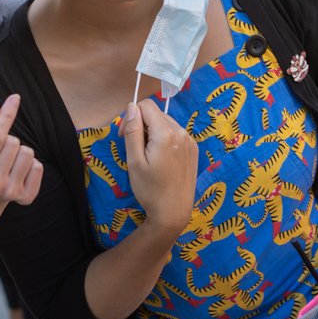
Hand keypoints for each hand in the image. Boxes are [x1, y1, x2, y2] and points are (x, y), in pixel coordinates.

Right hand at [0, 95, 42, 205]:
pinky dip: (32, 166)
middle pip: (14, 143)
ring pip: (28, 153)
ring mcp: (10, 193)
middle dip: (10, 141)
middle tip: (1, 154)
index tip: (15, 98)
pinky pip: (39, 167)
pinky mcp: (26, 198)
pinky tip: (20, 173)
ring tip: (10, 162)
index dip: (6, 116)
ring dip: (21, 153)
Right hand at [119, 100, 197, 235]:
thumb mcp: (134, 161)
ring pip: (166, 123)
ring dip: (153, 133)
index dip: (131, 116)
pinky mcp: (193, 150)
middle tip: (134, 150)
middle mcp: (181, 132)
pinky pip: (175, 134)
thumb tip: (131, 107)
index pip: (146, 105)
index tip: (124, 136)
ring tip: (148, 157)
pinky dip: (165, 140)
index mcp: (166, 133)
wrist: (173, 213)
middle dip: (141, 125)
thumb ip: (133, 131)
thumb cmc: (150, 189)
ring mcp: (190, 141)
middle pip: (156, 114)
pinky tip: (161, 160)